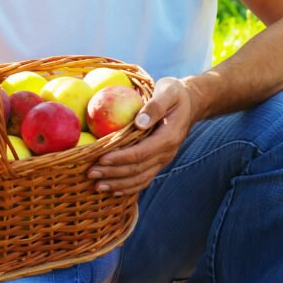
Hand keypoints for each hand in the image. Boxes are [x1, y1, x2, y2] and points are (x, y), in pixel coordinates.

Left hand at [86, 76, 195, 195]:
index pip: (141, 152)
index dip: (120, 158)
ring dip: (118, 184)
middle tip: (90, 173)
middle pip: (137, 169)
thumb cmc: (175, 94)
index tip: (101, 159)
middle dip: (113, 173)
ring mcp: (163, 159)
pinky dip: (128, 187)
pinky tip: (113, 189)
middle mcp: (167, 152)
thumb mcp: (168, 92)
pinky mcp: (158, 161)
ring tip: (97, 186)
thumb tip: (139, 122)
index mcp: (168, 137)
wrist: (191, 104)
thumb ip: (155, 106)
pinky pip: (144, 178)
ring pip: (140, 178)